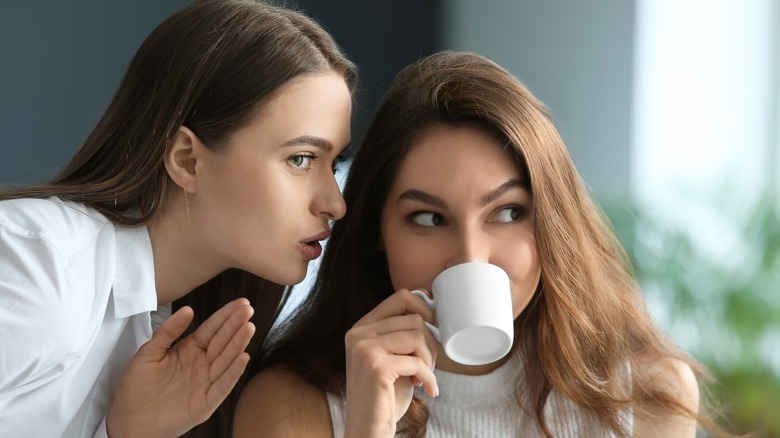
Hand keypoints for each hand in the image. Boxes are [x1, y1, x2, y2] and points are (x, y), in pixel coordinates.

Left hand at [106, 298, 254, 437]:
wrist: (127, 422)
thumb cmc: (135, 389)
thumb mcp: (148, 353)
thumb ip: (168, 332)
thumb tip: (188, 310)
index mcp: (189, 350)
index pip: (212, 329)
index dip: (226, 316)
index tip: (241, 303)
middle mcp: (201, 365)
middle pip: (222, 341)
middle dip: (236, 325)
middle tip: (248, 309)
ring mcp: (205, 383)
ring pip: (226, 360)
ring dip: (238, 344)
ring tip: (248, 328)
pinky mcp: (205, 403)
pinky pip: (222, 386)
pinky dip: (233, 373)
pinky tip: (242, 358)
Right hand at [344, 289, 438, 437]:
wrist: (368, 431)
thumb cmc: (386, 397)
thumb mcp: (394, 358)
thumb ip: (404, 334)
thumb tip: (430, 304)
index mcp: (362, 327)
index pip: (401, 297)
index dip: (425, 310)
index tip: (434, 332)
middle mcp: (358, 334)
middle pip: (414, 318)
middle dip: (431, 343)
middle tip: (429, 366)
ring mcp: (364, 349)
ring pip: (417, 336)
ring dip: (430, 360)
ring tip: (425, 377)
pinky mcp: (375, 367)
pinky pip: (417, 362)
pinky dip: (428, 377)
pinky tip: (427, 390)